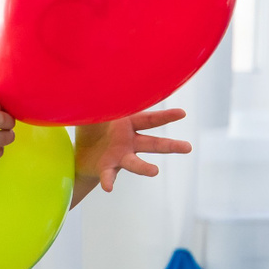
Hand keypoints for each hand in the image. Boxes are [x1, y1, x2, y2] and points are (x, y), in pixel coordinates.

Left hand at [76, 108, 191, 192]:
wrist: (80, 153)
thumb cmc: (92, 127)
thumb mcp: (95, 111)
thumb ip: (99, 100)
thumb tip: (96, 81)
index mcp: (129, 123)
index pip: (151, 119)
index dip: (166, 116)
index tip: (183, 113)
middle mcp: (129, 141)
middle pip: (153, 144)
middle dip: (171, 146)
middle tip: (188, 148)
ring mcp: (120, 156)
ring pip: (135, 162)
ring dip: (144, 168)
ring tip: (155, 171)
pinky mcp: (107, 168)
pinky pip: (109, 175)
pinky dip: (109, 181)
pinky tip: (108, 188)